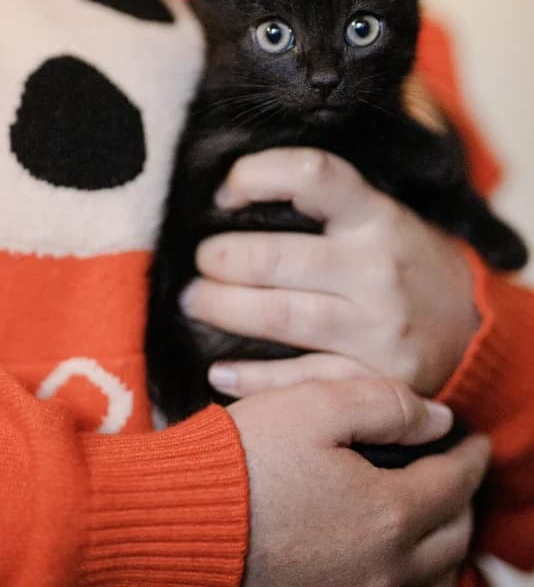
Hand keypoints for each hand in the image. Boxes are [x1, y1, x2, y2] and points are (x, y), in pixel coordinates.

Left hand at [181, 148, 478, 396]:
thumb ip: (324, 204)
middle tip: (200, 263)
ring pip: (276, 315)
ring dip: (220, 307)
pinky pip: (297, 380)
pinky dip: (250, 379)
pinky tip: (220, 371)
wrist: (469, 329)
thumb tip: (232, 197)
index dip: (255, 176)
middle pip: (273, 257)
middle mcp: (377, 269)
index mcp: (377, 217)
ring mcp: (377, 329)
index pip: (311, 174)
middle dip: (218, 259)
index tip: (225, 196)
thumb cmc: (404, 263)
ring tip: (195, 302)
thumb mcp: (380, 216)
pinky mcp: (372, 379)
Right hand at [228, 377, 488, 586]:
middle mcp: (384, 566)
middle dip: (463, 495)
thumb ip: (387, 405)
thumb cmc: (247, 457)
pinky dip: (412, 567)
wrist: (182, 518)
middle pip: (454, 534)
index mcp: (389, 512)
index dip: (470, 456)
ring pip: (432, 572)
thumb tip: (437, 420)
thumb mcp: (317, 405)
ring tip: (434, 505)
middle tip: (455, 466)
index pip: (455, 482)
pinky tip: (394, 544)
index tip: (473, 438)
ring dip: (443, 536)